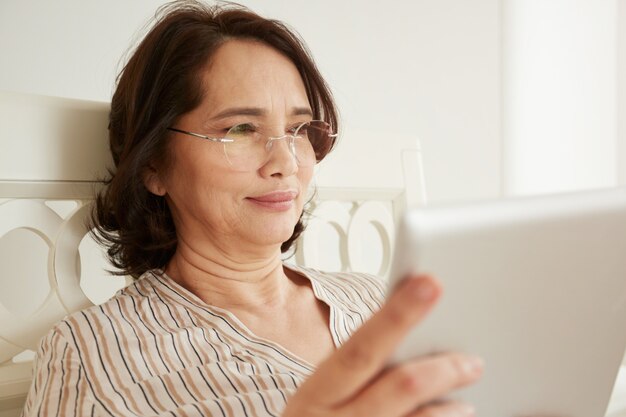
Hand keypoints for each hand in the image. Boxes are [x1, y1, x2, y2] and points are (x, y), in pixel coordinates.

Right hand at [282, 274, 482, 416]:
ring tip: (464, 401)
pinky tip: (453, 415)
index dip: (397, 315)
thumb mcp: (321, 399)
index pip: (361, 347)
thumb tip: (405, 332)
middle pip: (400, 386)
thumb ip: (354, 370)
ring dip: (450, 410)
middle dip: (443, 370)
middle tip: (474, 360)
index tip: (429, 283)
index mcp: (316, 394)